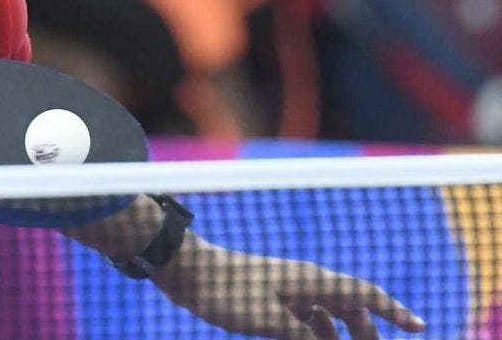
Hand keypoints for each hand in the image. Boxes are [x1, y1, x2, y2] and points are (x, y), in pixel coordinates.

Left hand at [153, 234, 425, 338]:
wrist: (184, 271)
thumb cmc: (225, 292)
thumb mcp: (268, 322)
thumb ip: (305, 336)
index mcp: (311, 281)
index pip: (364, 293)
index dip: (393, 311)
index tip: (419, 328)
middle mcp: (304, 282)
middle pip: (350, 306)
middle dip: (367, 332)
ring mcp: (286, 288)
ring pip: (327, 313)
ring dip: (339, 335)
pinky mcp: (269, 297)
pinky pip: (304, 316)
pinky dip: (314, 332)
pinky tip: (309, 339)